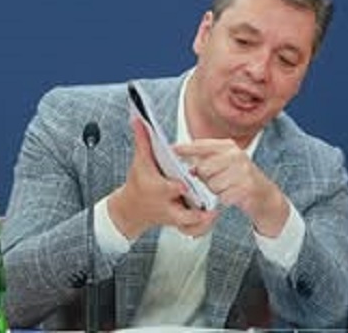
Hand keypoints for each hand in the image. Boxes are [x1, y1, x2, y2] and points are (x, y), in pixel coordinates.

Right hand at [107, 117, 218, 239]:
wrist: (132, 209)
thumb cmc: (138, 183)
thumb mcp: (140, 161)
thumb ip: (143, 140)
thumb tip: (138, 118)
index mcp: (158, 189)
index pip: (169, 189)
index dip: (179, 187)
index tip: (186, 184)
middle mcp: (167, 206)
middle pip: (183, 213)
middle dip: (196, 211)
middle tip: (211, 205)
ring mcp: (174, 216)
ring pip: (192, 225)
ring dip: (203, 221)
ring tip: (215, 211)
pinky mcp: (180, 223)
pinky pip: (195, 230)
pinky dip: (203, 226)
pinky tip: (212, 216)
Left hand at [174, 139, 289, 237]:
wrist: (264, 194)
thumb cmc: (239, 178)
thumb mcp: (225, 164)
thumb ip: (207, 162)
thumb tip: (188, 166)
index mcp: (228, 146)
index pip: (201, 145)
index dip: (185, 148)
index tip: (172, 149)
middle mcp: (236, 155)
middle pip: (203, 168)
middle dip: (206, 178)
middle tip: (217, 180)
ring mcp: (242, 170)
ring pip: (212, 184)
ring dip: (216, 190)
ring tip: (227, 187)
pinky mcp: (246, 186)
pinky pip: (223, 196)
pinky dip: (225, 199)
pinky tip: (233, 195)